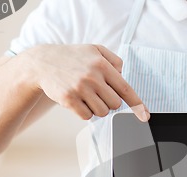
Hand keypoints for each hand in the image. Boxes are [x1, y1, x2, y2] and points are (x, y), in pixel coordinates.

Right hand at [24, 44, 149, 120]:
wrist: (42, 63)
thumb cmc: (72, 57)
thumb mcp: (95, 50)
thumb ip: (114, 61)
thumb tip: (124, 77)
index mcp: (102, 64)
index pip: (126, 89)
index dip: (137, 105)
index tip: (145, 116)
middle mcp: (92, 77)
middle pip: (115, 104)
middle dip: (109, 102)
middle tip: (97, 93)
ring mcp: (80, 89)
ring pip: (102, 112)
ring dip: (97, 108)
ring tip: (86, 96)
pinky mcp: (68, 99)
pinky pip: (87, 116)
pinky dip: (84, 112)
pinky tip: (77, 100)